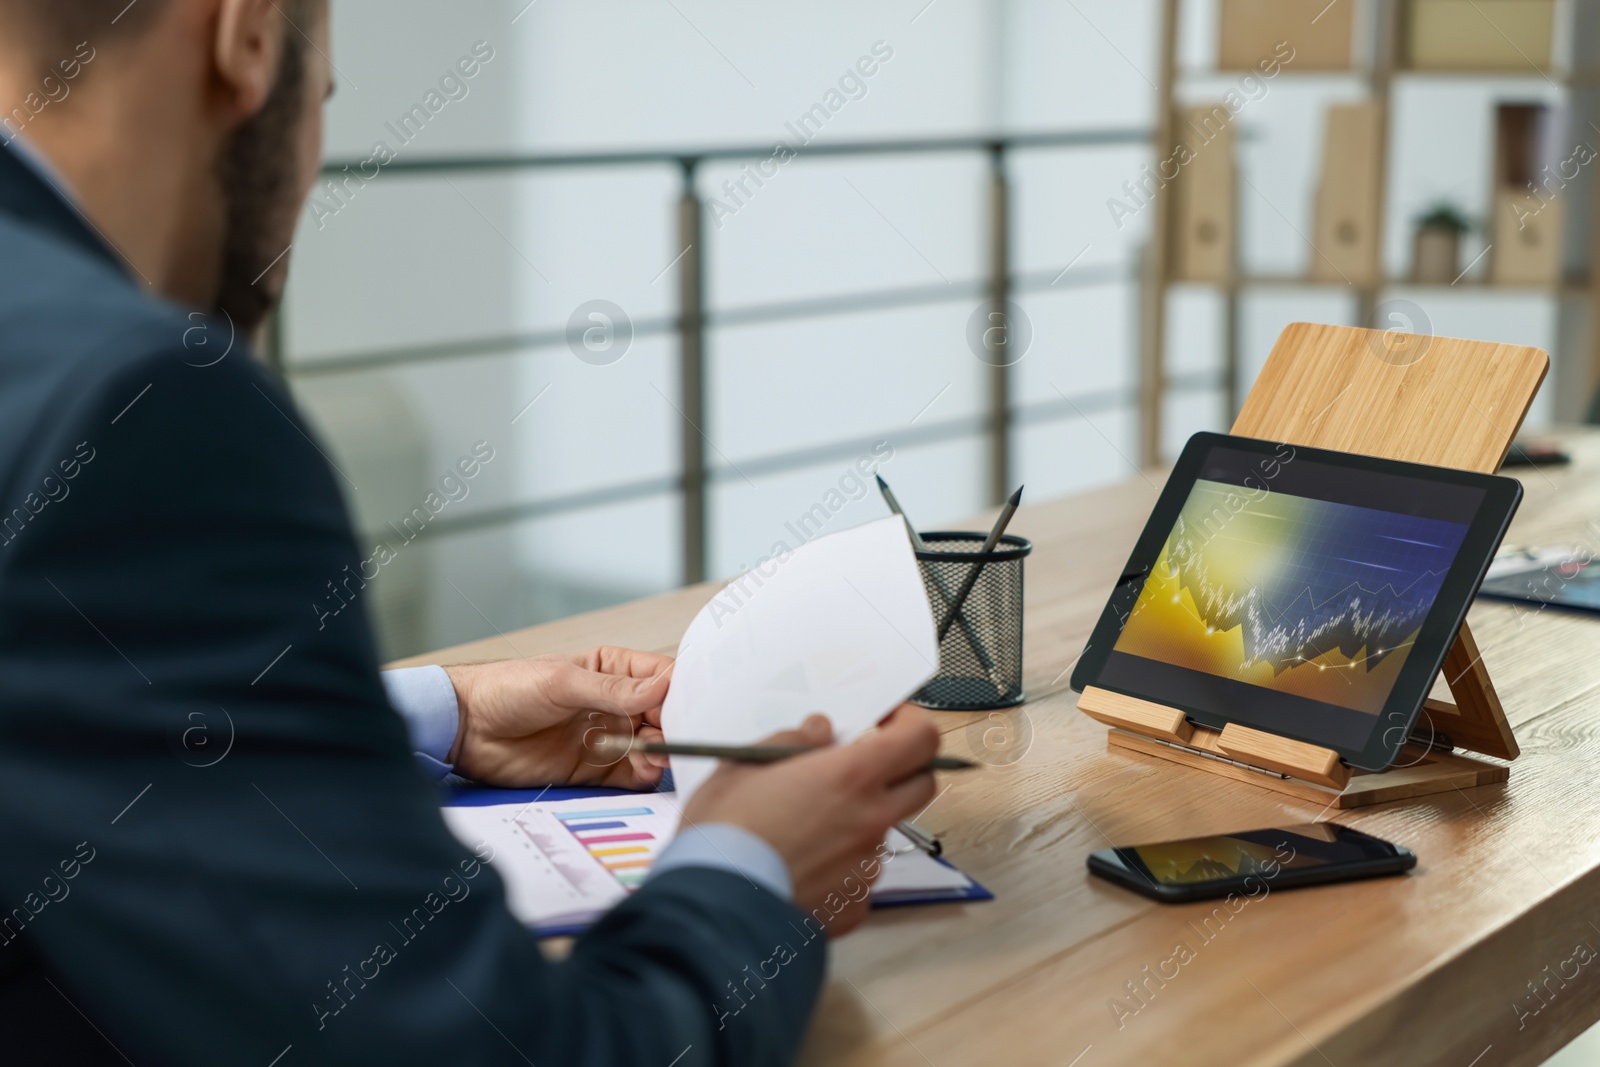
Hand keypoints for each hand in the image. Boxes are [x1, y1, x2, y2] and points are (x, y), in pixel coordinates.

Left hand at [442, 647, 672, 788]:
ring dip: (662, 751)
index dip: (679, 690)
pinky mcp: (595, 771)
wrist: (466, 728)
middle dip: (675, 725)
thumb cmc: (507, 689)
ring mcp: (607, 738)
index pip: (660, 677)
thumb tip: (662, 687)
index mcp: (612, 670)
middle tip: (678, 735)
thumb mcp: (562, 682)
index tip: (693, 702)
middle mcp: (615, 704)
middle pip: (663, 715)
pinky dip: (645, 774)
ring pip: (653, 746)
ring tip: (658, 754)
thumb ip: (613, 690)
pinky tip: (646, 769)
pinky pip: (632, 774)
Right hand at [680, 704, 939, 935]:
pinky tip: (797, 868)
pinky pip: (857, 879)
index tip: (886, 721)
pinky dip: (836, 869)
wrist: (712, 906)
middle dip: (900, 770)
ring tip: (800, 831)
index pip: (919, 739)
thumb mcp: (745, 765)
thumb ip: (792, 741)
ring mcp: (867, 868)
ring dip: (856, 823)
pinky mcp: (854, 907)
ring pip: (881, 833)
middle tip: (857, 769)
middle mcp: (871, 821)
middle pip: (920, 785)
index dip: (910, 723)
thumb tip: (819, 732)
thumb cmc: (723, 831)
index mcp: (851, 777)